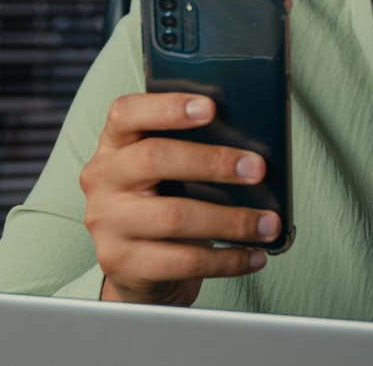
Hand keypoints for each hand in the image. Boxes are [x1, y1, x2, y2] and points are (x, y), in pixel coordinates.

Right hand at [79, 92, 279, 305]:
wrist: (136, 265)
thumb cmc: (163, 198)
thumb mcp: (167, 166)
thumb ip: (194, 146)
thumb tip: (252, 147)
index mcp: (115, 142)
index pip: (127, 112)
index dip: (168, 106)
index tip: (211, 107)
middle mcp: (103, 179)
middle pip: (154, 158)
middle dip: (213, 162)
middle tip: (257, 169)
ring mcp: (107, 223)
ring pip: (174, 216)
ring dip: (232, 220)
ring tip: (269, 223)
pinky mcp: (122, 263)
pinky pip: (183, 261)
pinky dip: (227, 259)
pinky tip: (254, 255)